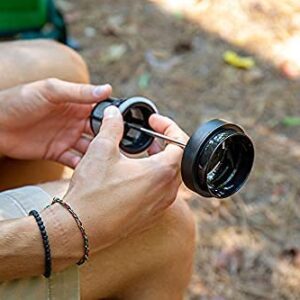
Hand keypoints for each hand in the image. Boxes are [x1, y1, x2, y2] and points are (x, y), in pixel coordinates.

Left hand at [0, 78, 111, 167]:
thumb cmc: (19, 100)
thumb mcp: (51, 91)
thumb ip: (79, 92)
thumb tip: (107, 89)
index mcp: (76, 105)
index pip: (102, 111)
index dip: (114, 119)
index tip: (127, 127)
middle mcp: (75, 122)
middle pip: (99, 133)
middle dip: (110, 140)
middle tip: (121, 149)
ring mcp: (67, 138)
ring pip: (90, 149)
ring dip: (99, 155)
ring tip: (109, 162)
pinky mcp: (57, 152)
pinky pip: (74, 161)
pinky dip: (83, 166)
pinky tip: (92, 171)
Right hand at [63, 106, 188, 252]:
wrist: (80, 229)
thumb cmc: (93, 192)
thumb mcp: (101, 150)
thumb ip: (112, 127)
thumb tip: (113, 113)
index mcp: (161, 172)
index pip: (180, 143)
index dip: (169, 126)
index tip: (154, 122)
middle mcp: (166, 191)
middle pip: (177, 160)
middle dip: (164, 143)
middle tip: (148, 136)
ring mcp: (159, 206)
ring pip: (169, 176)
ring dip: (159, 160)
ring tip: (141, 153)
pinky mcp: (149, 216)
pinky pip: (159, 192)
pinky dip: (153, 177)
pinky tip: (133, 174)